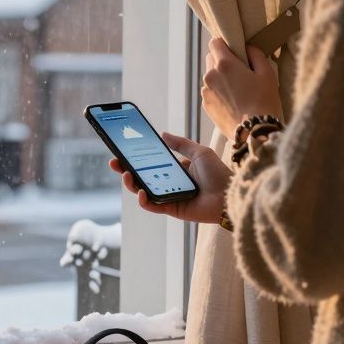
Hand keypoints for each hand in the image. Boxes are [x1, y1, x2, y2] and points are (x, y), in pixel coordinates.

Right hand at [108, 133, 230, 223]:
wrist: (229, 194)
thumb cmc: (218, 173)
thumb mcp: (199, 152)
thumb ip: (180, 144)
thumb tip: (162, 134)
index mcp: (176, 169)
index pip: (151, 163)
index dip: (136, 158)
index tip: (123, 151)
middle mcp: (170, 183)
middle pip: (143, 177)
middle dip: (126, 170)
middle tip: (114, 162)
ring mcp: (169, 197)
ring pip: (143, 191)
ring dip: (131, 183)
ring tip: (125, 174)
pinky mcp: (171, 209)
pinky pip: (152, 205)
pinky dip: (144, 200)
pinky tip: (141, 192)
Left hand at [202, 39, 282, 138]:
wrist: (254, 132)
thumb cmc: (264, 101)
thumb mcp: (267, 73)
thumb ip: (255, 54)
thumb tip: (247, 47)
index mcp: (224, 64)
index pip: (214, 43)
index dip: (224, 44)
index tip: (235, 51)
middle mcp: (210, 76)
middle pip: (210, 58)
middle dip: (222, 60)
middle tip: (239, 71)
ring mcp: (206, 92)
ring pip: (210, 76)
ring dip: (219, 77)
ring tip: (237, 89)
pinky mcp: (205, 105)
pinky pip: (210, 91)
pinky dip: (218, 92)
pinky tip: (233, 101)